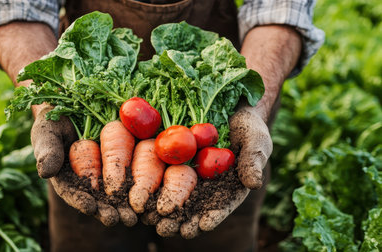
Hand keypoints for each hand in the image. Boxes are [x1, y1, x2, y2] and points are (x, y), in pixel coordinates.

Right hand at [31, 105, 137, 226]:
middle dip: (108, 210)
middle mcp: (88, 180)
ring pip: (118, 193)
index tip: (89, 207)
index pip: (72, 192)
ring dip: (126, 206)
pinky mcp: (126, 162)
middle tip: (118, 219)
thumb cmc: (55, 120)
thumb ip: (47, 150)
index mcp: (67, 177)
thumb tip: (46, 172)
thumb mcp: (47, 131)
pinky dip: (141, 188)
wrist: (76, 104)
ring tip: (134, 216)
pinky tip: (150, 199)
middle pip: (98, 199)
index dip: (80, 200)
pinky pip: (134, 175)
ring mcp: (108, 173)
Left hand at [148, 106, 271, 237]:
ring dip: (161, 209)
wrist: (230, 106)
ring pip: (173, 195)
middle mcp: (205, 185)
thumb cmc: (248, 126)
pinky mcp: (171, 159)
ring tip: (151, 220)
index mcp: (227, 188)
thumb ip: (253, 160)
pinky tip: (140, 196)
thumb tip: (254, 183)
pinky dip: (151, 184)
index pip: (219, 207)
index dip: (211, 217)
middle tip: (167, 229)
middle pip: (191, 207)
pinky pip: (160, 172)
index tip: (202, 225)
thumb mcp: (255, 140)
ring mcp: (187, 173)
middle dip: (179, 220)